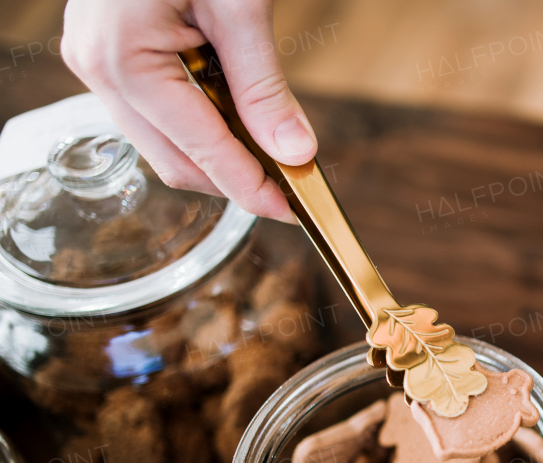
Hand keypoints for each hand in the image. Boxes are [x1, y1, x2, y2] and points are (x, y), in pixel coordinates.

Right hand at [61, 0, 314, 221]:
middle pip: (176, 161)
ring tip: (271, 144)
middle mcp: (95, 67)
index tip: (293, 209)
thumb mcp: (240, 8)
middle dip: (236, 177)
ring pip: (164, 143)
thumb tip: (294, 152)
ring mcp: (94, 62)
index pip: (199, 152)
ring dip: (218, 150)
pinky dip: (199, 122)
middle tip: (294, 183)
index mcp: (122, 59)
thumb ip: (263, 88)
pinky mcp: (105, 53)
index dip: (251, 189)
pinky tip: (235, 112)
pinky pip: (155, 112)